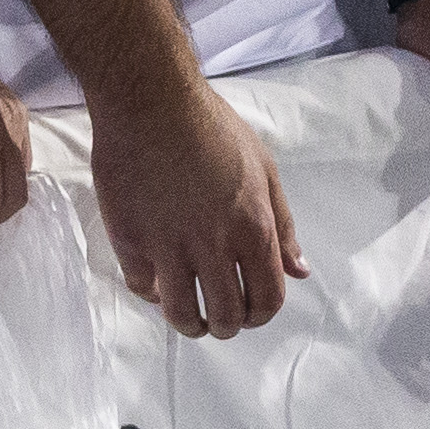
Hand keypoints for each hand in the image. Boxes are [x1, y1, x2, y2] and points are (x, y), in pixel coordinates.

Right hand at [88, 72, 305, 336]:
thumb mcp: (264, 170)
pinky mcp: (129, 237)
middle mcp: (213, 246)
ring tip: (186, 318)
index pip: (267, 299)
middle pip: (226, 315)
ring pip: (181, 312)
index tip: (249, 314)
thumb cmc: (211, 127)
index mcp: (253, 230)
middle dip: (226, 327)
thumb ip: (283, 226)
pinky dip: (151, 292)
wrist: (149, 101)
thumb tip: (300, 271)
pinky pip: (141, 285)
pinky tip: (155, 282)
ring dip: (189, 324)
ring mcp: (168, 244)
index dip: (260, 316)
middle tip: (217, 320)